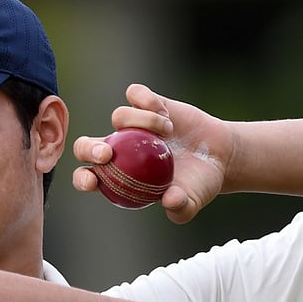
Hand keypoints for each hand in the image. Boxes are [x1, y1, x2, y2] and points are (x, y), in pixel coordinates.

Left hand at [72, 83, 234, 223]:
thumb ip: (181, 207)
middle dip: (88, 148)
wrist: (219, 156)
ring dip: (142, 121)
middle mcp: (120, 149)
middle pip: (86, 145)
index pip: (87, 178)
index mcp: (119, 177)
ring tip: (168, 132)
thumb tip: (170, 201)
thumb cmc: (199, 183)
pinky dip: (147, 101)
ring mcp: (132, 125)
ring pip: (119, 115)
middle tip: (107, 154)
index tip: (94, 181)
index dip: (83, 179)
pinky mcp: (148, 103)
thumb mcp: (192, 200)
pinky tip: (165, 114)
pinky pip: (136, 94)